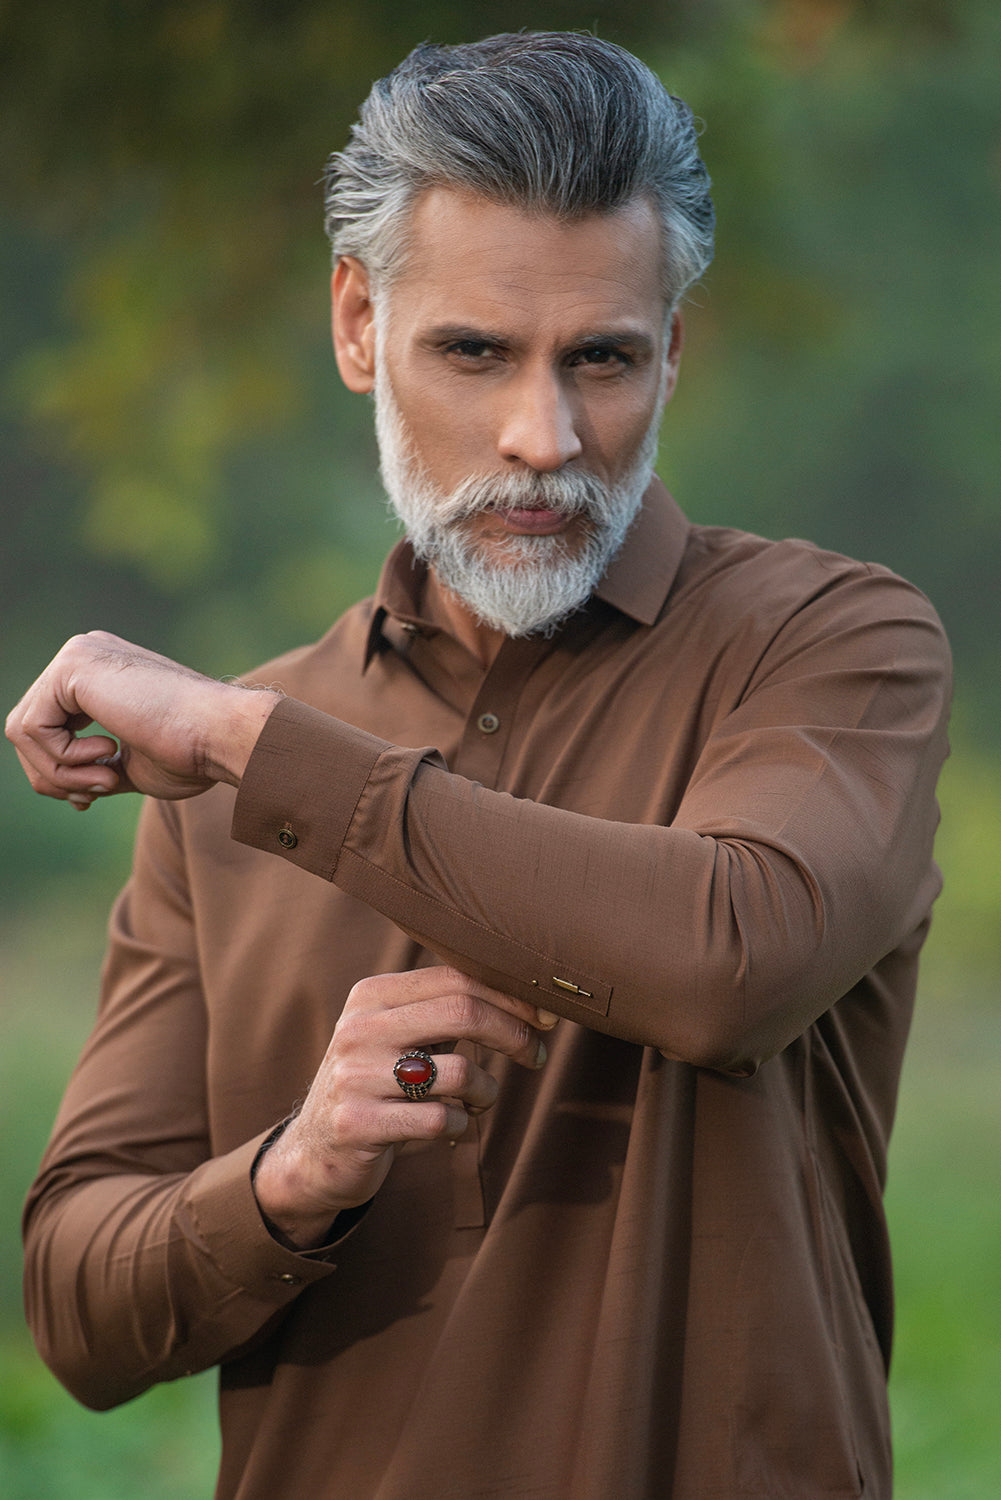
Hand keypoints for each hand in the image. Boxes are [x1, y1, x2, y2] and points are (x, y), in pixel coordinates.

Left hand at [5, 631, 278, 806]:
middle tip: (98, 791)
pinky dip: (62, 760)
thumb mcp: (129, 765)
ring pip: (23, 731)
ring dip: (60, 773)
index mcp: (100, 672)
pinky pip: (30, 728)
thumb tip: (53, 784)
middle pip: (27, 728)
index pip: (47, 725)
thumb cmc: (193, 754)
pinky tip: (109, 756)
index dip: (59, 771)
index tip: (92, 796)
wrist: (222, 735)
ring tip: (107, 778)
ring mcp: (77, 655)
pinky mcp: (72, 667)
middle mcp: (84, 654)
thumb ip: (91, 764)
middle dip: (54, 775)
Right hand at [252, 967, 558, 1247]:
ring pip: (458, 1072)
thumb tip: (529, 999)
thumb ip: (446, 1010)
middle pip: (463, 1013)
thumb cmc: (379, 1084)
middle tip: (536, 1055)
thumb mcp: (400, 1035)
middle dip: (514, 1034)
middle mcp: (360, 1028)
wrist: (315, 1151)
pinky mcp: (357, 1124)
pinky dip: (461, 1125)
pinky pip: (440, 1119)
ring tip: (479, 1101)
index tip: (544, 1017)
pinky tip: (451, 1126)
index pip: (457, 978)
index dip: (511, 996)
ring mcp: (354, 1076)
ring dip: (486, 1091)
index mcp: (372, 995)